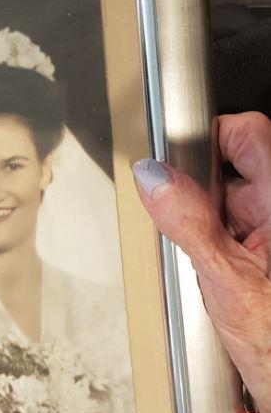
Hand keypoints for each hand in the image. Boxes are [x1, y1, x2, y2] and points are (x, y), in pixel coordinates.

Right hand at [133, 112, 270, 412]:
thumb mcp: (224, 279)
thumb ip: (189, 223)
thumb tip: (154, 177)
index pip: (247, 132)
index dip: (210, 137)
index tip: (179, 159)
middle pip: (234, 163)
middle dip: (200, 186)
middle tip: (188, 220)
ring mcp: (270, 227)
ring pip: (229, 193)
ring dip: (205, 214)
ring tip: (204, 254)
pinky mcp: (263, 246)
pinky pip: (230, 221)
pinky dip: (213, 234)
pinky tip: (212, 264)